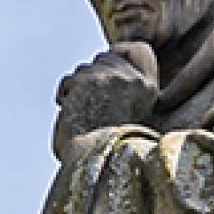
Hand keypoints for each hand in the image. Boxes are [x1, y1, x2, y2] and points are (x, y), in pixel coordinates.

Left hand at [55, 42, 158, 160]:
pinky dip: (65, 95)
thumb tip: (101, 64)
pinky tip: (71, 111)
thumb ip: (123, 88)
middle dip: (93, 76)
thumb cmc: (106, 147)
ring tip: (84, 113)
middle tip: (92, 104)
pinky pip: (68, 81)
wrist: (94, 164)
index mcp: (149, 89)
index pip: (140, 50)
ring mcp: (112, 77)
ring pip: (84, 69)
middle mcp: (134, 79)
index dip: (121, 52)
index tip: (109, 65)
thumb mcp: (128, 112)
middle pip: (105, 58)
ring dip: (78, 88)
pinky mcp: (89, 81)